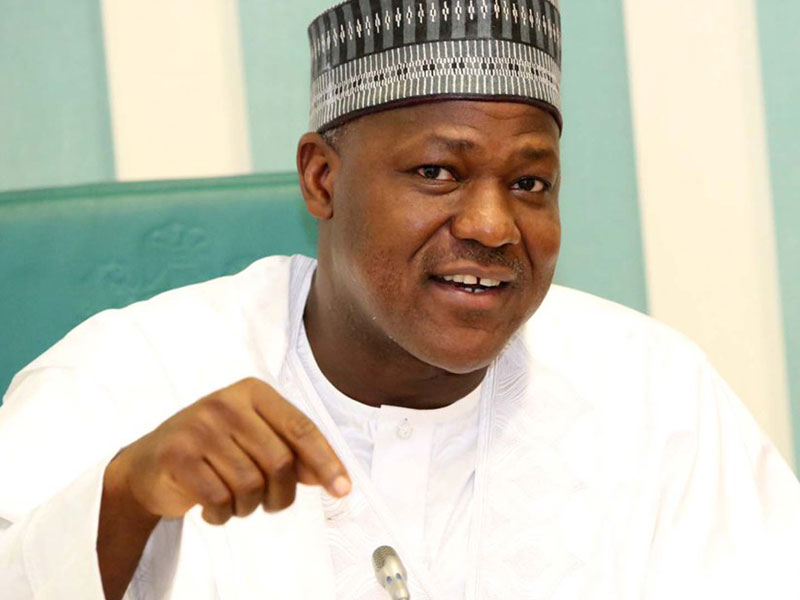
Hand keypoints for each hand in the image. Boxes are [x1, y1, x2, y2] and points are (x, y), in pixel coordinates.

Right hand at [106, 377, 349, 524]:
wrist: (148, 464)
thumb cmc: (212, 449)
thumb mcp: (254, 438)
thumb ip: (292, 451)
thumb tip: (330, 476)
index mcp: (253, 392)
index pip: (301, 427)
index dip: (326, 461)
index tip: (342, 489)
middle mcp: (226, 402)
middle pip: (280, 461)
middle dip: (282, 494)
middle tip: (270, 503)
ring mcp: (199, 427)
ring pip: (251, 484)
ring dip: (249, 507)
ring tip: (235, 501)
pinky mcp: (178, 456)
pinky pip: (220, 499)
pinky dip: (222, 515)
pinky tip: (213, 508)